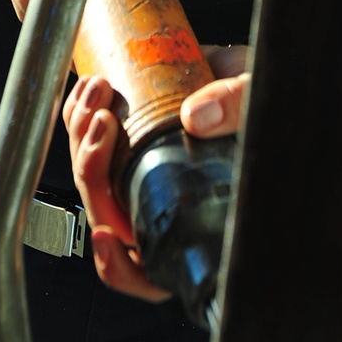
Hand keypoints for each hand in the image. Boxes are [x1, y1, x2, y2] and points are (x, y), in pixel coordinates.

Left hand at [64, 45, 249, 299]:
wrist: (246, 70)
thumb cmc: (262, 104)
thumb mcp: (258, 103)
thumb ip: (236, 107)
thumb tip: (195, 116)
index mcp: (192, 218)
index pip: (150, 272)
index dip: (120, 267)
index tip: (105, 236)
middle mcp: (158, 199)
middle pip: (107, 212)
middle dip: (91, 167)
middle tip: (103, 121)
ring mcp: (138, 168)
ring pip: (90, 175)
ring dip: (81, 134)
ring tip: (98, 91)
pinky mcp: (126, 133)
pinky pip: (89, 136)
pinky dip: (79, 113)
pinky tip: (91, 85)